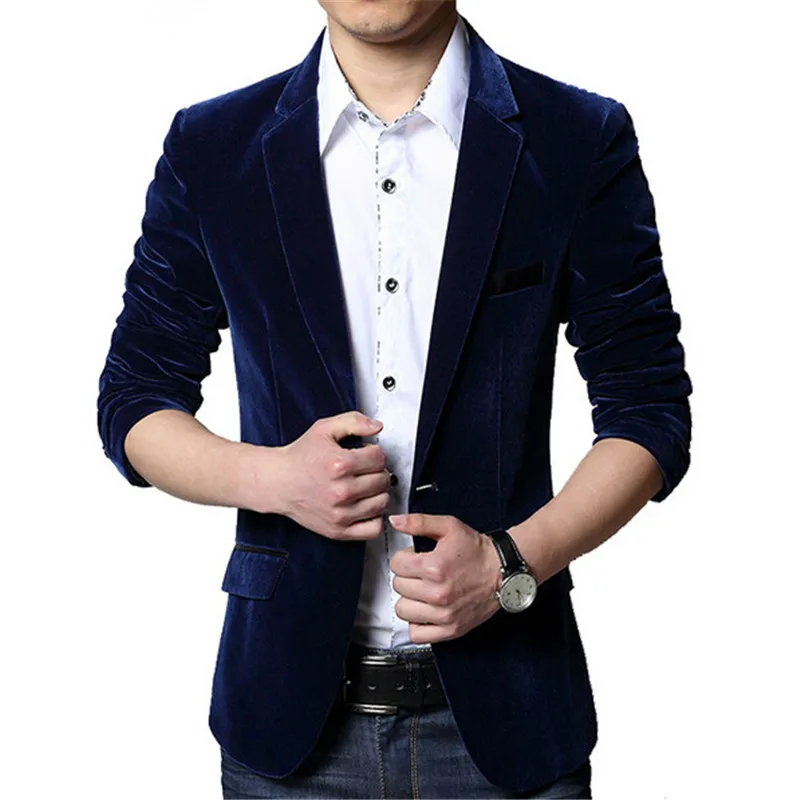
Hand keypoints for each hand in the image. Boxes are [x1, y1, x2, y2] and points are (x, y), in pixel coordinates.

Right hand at [274, 411, 391, 540]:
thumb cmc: (301, 457)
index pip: (380, 459)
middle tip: (365, 470)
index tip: (366, 455)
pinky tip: (365, 505)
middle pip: (383, 480)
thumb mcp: (324, 429)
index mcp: (340, 464)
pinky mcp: (338, 530)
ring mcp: (340, 513)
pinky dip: (375, 517)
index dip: (375, 453)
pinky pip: (373, 528)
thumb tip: (377, 427)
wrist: (278, 482)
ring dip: (378, 493)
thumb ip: (354, 422)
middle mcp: (341, 491)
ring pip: (382, 503)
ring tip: (365, 486)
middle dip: (377, 471)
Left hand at [387, 513, 502, 643]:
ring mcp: (444, 614)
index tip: (414, 558)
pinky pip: (417, 633)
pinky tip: (425, 610)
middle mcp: (437, 593)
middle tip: (421, 573)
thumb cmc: (477, 550)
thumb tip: (395, 521)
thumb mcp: (449, 527)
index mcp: (434, 567)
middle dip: (407, 577)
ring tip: (422, 591)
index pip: (396, 565)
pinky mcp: (450, 629)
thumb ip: (418, 522)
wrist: (502, 571)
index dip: (404, 558)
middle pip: (398, 586)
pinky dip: (417, 623)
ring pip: (403, 610)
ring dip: (409, 600)